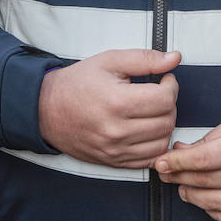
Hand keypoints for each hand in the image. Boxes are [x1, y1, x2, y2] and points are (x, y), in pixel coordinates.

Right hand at [37, 49, 179, 167]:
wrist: (46, 109)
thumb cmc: (77, 83)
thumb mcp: (110, 61)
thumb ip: (145, 59)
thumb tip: (174, 58)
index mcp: (117, 102)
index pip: (165, 99)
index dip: (171, 85)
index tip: (164, 79)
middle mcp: (117, 131)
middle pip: (167, 121)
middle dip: (170, 104)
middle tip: (159, 93)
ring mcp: (115, 150)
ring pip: (162, 143)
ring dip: (165, 125)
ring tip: (153, 111)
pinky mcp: (113, 162)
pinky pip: (149, 160)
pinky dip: (155, 145)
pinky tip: (147, 129)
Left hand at [154, 111, 220, 220]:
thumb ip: (209, 138)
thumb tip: (180, 151)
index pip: (201, 159)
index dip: (175, 162)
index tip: (160, 162)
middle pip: (203, 181)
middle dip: (178, 177)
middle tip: (166, 173)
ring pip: (211, 203)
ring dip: (190, 195)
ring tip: (183, 186)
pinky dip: (210, 209)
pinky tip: (205, 198)